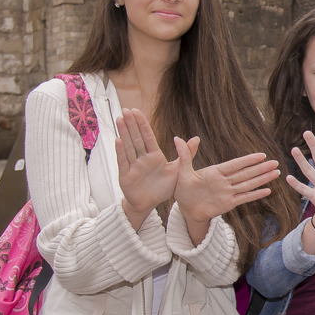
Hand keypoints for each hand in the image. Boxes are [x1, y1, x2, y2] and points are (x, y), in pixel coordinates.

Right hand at [114, 108, 183, 224]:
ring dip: (124, 133)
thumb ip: (186, 154)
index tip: (136, 110)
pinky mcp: (125, 176)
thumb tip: (196, 138)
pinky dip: (121, 151)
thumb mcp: (178, 170)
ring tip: (119, 119)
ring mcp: (133, 166)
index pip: (148, 137)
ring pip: (128, 147)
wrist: (150, 204)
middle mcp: (142, 158)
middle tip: (126, 109)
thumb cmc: (163, 187)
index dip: (142, 124)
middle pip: (136, 138)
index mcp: (154, 155)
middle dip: (131, 124)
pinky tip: (118, 139)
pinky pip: (123, 162)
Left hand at [173, 137, 279, 230]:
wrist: (185, 209)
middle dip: (261, 168)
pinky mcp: (229, 203)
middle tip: (275, 162)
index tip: (262, 155)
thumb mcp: (182, 173)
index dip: (248, 160)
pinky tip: (267, 190)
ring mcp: (228, 192)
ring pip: (248, 184)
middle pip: (246, 174)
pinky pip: (244, 198)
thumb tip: (177, 138)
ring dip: (262, 179)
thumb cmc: (182, 190)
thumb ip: (185, 156)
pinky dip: (255, 195)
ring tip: (276, 173)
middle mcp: (225, 181)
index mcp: (215, 172)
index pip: (235, 164)